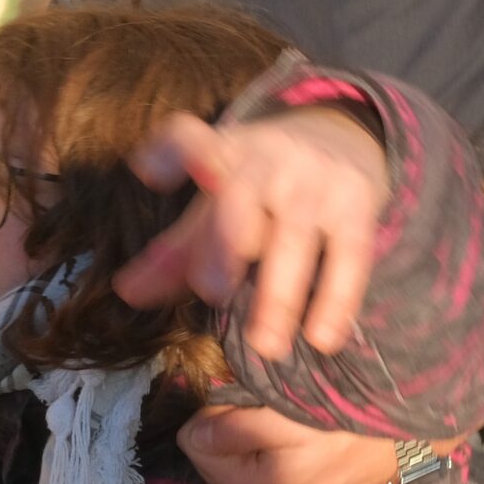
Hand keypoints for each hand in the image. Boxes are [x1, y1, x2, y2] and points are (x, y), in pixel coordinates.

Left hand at [114, 106, 387, 359]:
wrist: (344, 138)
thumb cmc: (261, 188)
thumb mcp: (216, 206)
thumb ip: (175, 252)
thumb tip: (127, 293)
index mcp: (223, 153)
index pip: (192, 139)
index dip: (170, 152)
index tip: (149, 173)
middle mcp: (268, 160)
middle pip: (243, 196)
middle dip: (226, 240)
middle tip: (211, 291)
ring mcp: (315, 180)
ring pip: (295, 233)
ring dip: (280, 292)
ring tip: (267, 346)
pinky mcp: (357, 205)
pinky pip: (350, 254)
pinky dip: (337, 297)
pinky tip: (322, 338)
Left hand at [180, 406, 399, 483]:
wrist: (404, 445)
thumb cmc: (346, 424)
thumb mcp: (287, 415)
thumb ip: (233, 427)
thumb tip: (191, 436)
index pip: (194, 443)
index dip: (218, 414)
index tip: (252, 404)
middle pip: (213, 463)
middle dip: (232, 437)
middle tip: (274, 418)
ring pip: (236, 476)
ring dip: (251, 453)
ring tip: (290, 437)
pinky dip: (273, 471)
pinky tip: (301, 458)